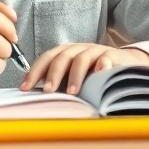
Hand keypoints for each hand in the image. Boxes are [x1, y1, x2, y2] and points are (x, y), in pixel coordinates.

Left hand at [20, 45, 148, 95]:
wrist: (123, 64)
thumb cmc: (93, 74)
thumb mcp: (73, 77)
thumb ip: (59, 84)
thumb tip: (35, 99)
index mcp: (65, 53)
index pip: (46, 59)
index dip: (34, 72)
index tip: (25, 88)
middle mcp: (77, 49)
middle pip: (61, 57)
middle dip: (53, 74)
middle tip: (48, 91)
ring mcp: (95, 51)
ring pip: (81, 59)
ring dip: (75, 75)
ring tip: (72, 91)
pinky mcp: (112, 55)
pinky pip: (105, 58)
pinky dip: (101, 65)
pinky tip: (99, 74)